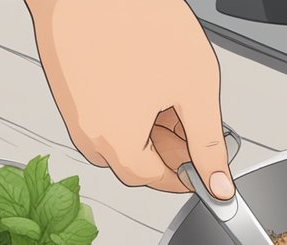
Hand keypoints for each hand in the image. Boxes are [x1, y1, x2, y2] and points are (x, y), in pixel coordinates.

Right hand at [26, 0, 233, 198]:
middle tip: (194, 121)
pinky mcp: (68, 88)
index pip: (157, 180)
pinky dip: (129, 105)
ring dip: (150, 124)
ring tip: (171, 90)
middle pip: (137, 159)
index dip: (188, 173)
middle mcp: (89, 134)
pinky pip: (103, 111)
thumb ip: (209, 142)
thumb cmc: (133, 18)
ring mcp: (74, 111)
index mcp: (118, 144)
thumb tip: (218, 183)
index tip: (204, 165)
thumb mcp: (194, 88)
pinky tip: (146, 77)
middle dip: (170, 146)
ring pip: (120, 134)